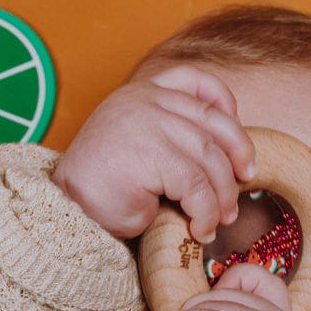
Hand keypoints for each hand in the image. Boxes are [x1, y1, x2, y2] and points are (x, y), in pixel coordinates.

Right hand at [51, 64, 256, 244]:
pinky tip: (200, 229)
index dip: (226, 106)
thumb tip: (232, 161)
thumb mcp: (142, 148)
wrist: (67, 211)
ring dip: (222, 195)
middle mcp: (146, 100)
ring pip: (209, 158)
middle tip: (244, 185)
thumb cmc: (105, 189)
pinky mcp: (151, 153)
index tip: (238, 138)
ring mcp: (147, 122)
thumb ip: (174, 137)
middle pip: (214, 122)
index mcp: (143, 93)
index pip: (196, 81)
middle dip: (237, 156)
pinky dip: (205, 212)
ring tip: (219, 220)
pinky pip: (196, 185)